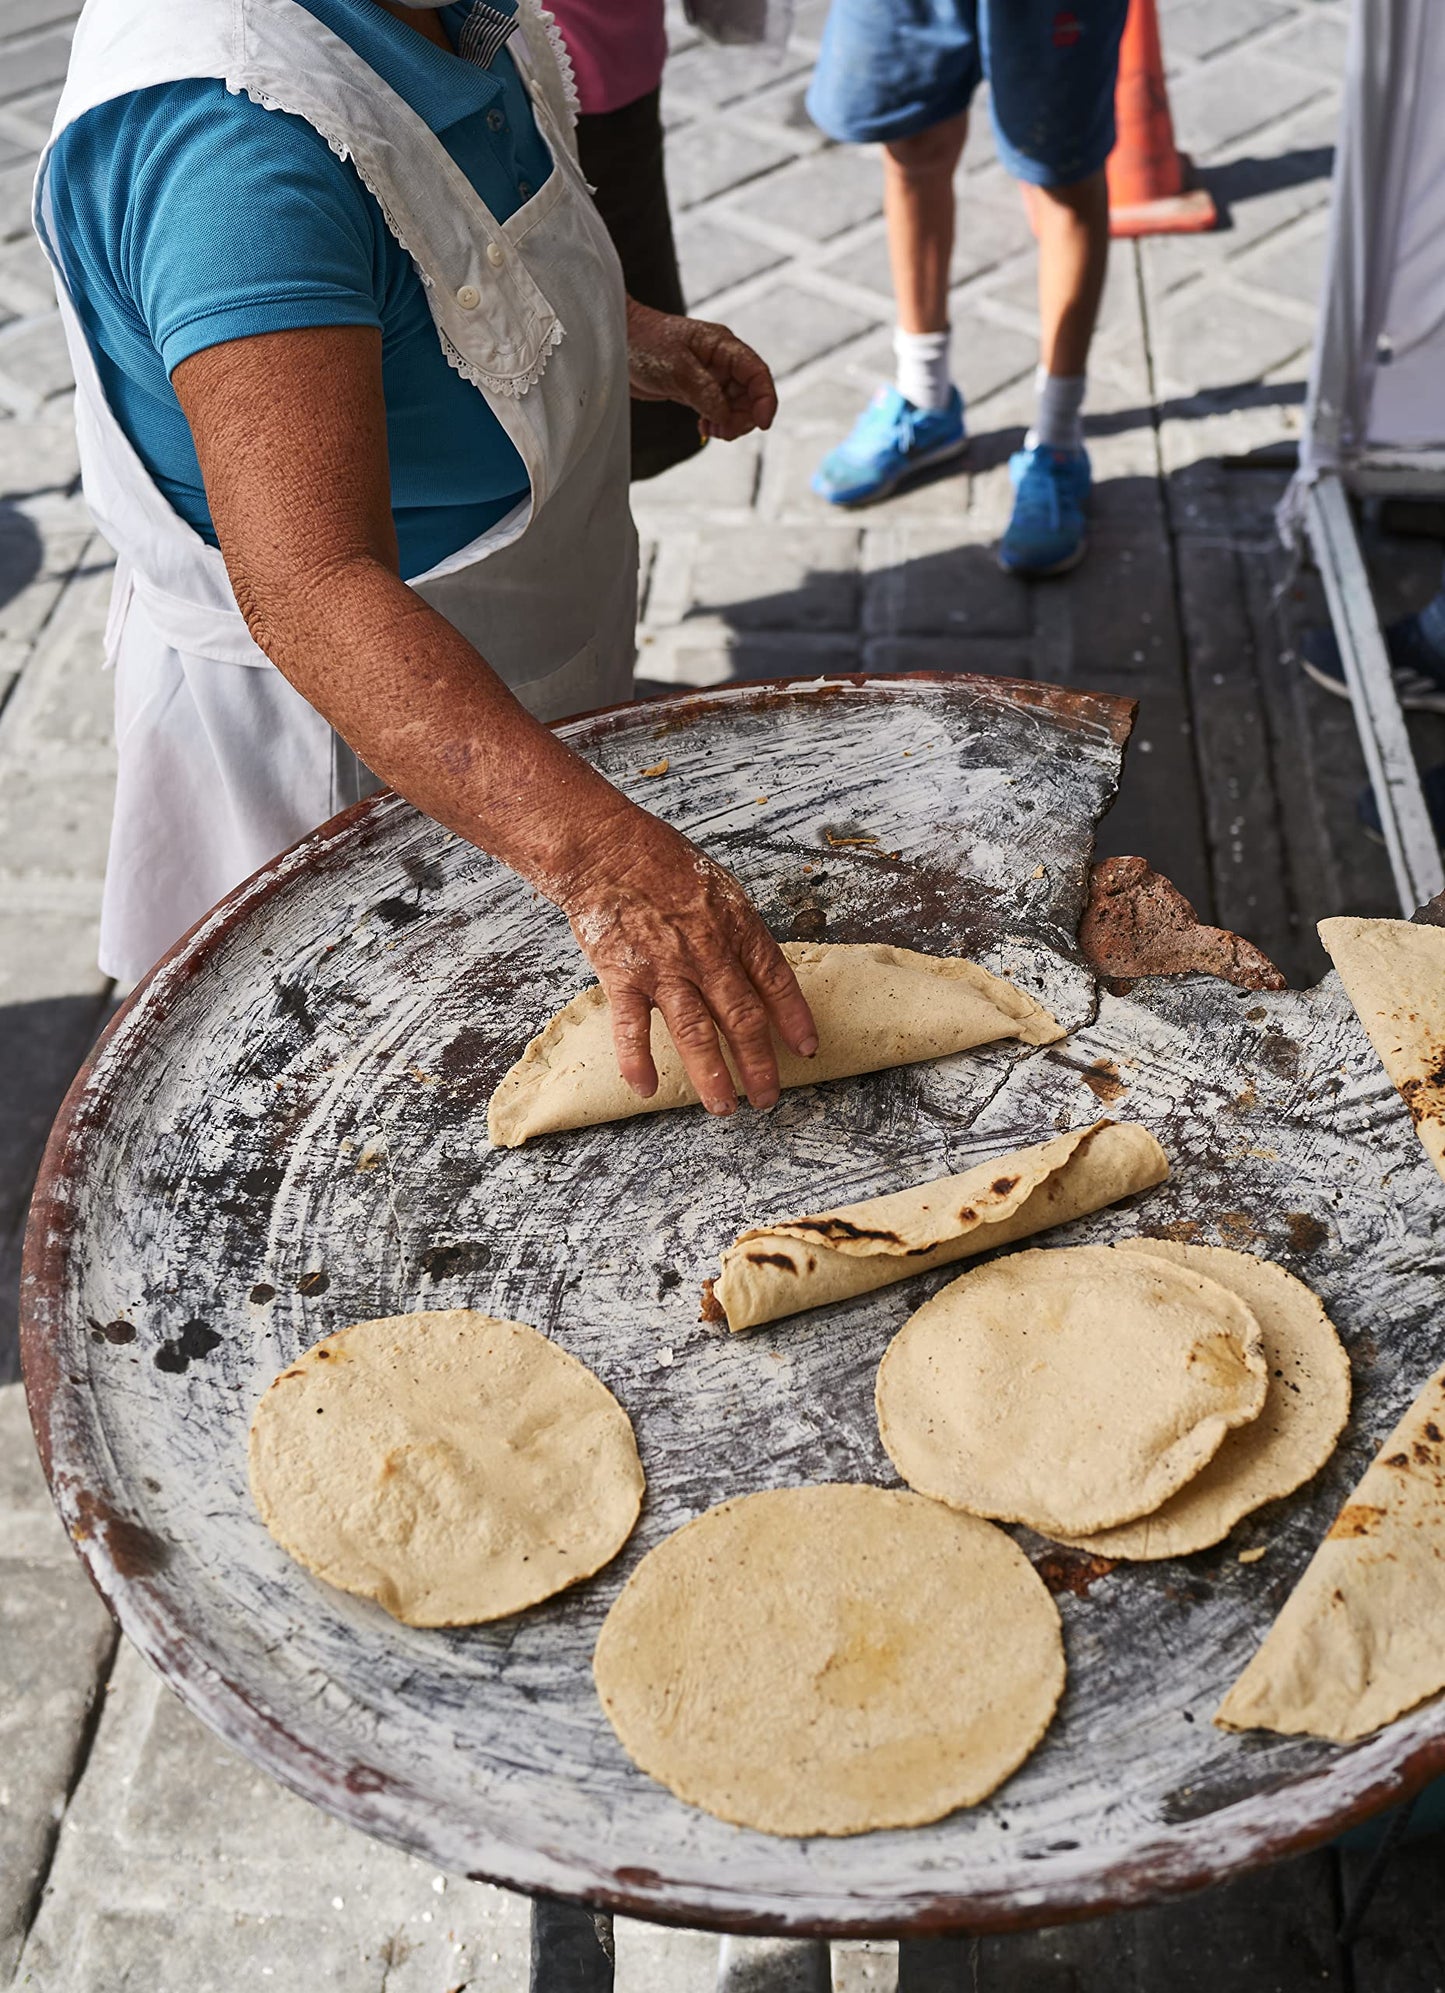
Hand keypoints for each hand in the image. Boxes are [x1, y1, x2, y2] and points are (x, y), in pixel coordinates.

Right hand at [556, 807, 816, 1114]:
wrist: (604, 848)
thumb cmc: (662, 861)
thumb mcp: (719, 887)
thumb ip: (738, 932)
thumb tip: (760, 974)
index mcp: (735, 925)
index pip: (776, 980)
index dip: (794, 1018)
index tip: (807, 1048)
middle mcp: (705, 951)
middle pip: (742, 1018)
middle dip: (760, 1064)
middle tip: (768, 1097)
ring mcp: (663, 967)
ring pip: (695, 1033)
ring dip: (712, 1076)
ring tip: (724, 1108)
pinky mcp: (622, 976)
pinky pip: (631, 1028)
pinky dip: (637, 1061)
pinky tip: (645, 1089)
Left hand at [625, 299, 777, 441]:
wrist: (614, 341)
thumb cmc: (643, 342)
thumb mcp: (676, 367)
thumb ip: (705, 392)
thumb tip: (726, 416)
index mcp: (722, 346)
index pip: (757, 373)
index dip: (765, 400)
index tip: (762, 424)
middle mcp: (720, 360)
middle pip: (750, 394)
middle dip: (743, 417)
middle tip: (723, 433)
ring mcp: (709, 375)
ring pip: (734, 405)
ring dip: (729, 423)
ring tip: (711, 431)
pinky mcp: (695, 389)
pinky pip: (717, 409)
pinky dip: (716, 422)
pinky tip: (704, 428)